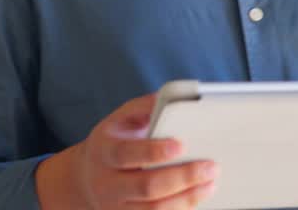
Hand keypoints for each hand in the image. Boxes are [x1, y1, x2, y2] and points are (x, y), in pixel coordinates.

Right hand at [36, 93, 219, 209]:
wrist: (86, 178)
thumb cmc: (113, 142)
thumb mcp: (121, 119)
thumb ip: (145, 107)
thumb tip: (170, 98)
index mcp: (105, 151)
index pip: (127, 153)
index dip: (154, 151)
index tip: (181, 145)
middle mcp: (107, 183)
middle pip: (146, 186)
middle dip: (182, 177)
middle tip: (210, 167)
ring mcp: (116, 207)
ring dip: (186, 199)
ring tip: (210, 184)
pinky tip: (196, 199)